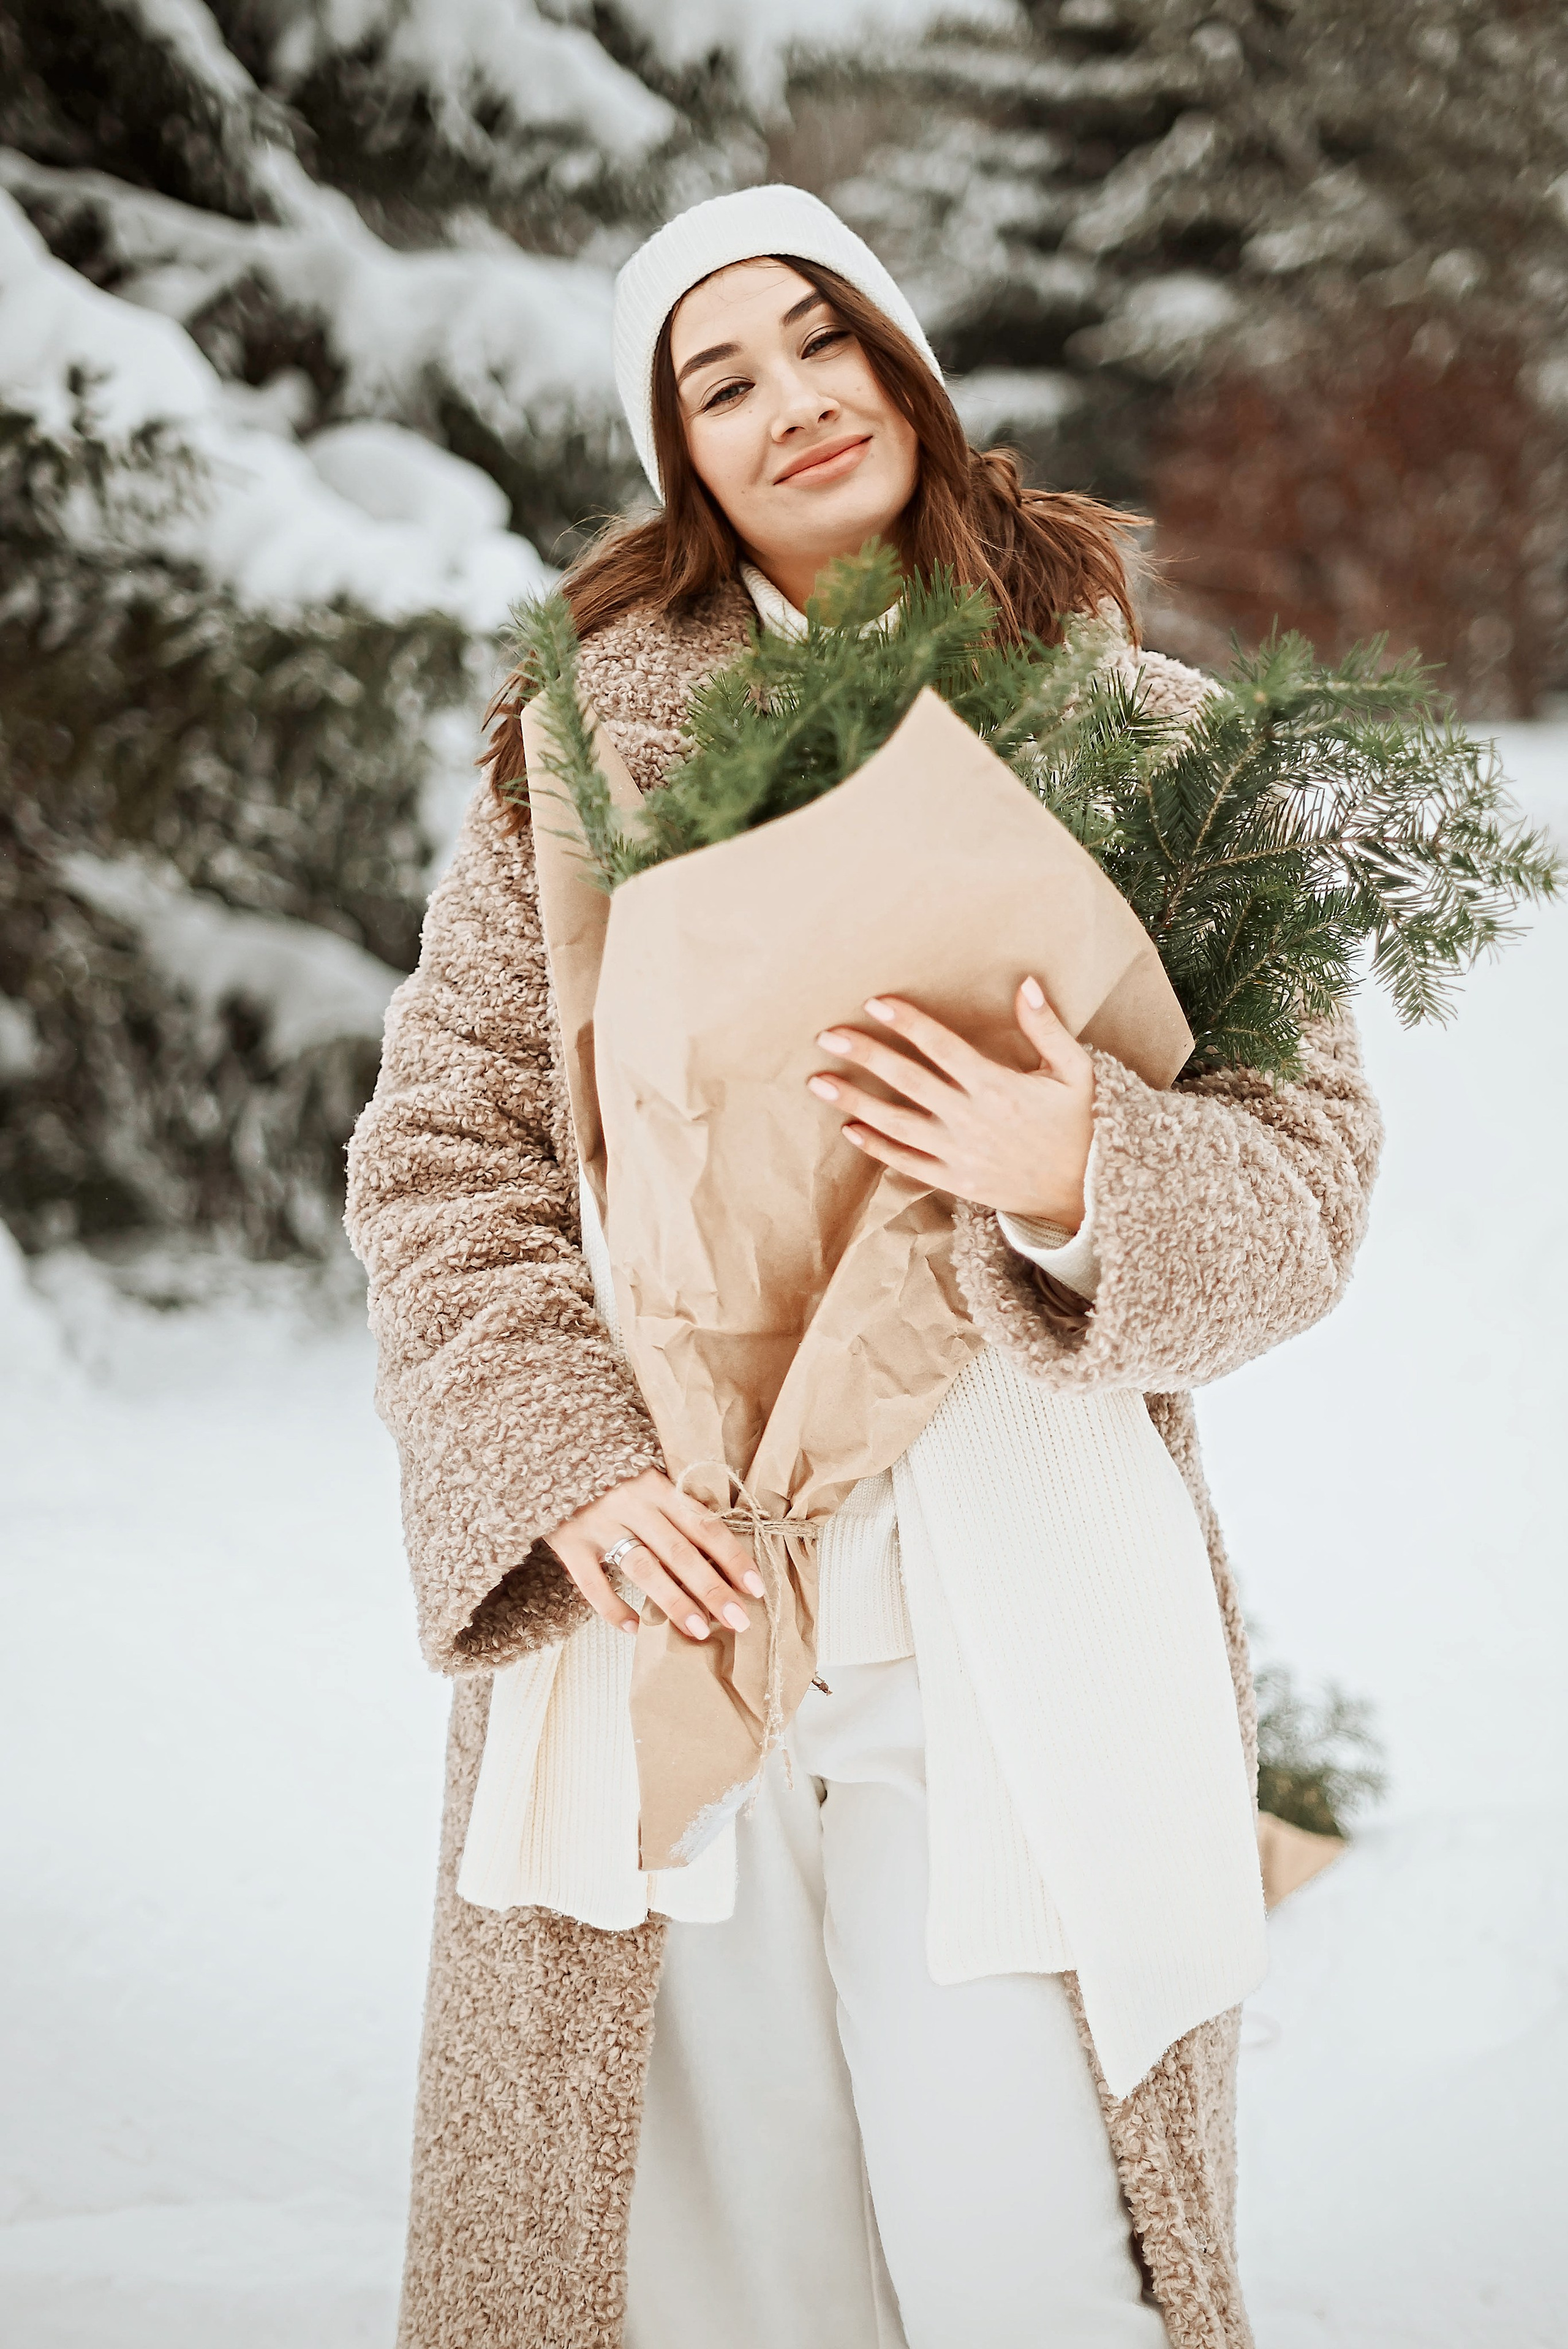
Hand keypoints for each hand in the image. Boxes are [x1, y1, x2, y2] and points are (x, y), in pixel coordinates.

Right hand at [547, 1467, 764, 1640]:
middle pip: (680, 1552)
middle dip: (712, 1589)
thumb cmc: (603, 1467)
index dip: (732, 1557)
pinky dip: (613, 1608)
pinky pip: (592, 1582)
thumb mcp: (641, 1476)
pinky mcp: (568, 1541)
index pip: (704, 1526)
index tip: (755, 1587)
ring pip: (643, 1568)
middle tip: (739, 1620)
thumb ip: (671, 1507)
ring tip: (699, 1631)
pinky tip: (635, 1629)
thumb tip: (713, 1554)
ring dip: (673, 1602)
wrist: (542, 1447)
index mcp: (656, 1485)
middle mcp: (631, 1503)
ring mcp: (598, 1523)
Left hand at [806, 979, 1093, 1227]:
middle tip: (828, 1036)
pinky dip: (878, 1148)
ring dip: (856, 1102)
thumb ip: (1048, 1028)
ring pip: (898, 1125)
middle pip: (909, 1081)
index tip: (875, 1003)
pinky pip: (909, 1164)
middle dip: (867, 1056)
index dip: (908, 1023)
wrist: (1087, 1193)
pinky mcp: (956, 1182)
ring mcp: (961, 1154)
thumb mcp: (1076, 1072)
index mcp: (999, 1087)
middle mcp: (973, 1120)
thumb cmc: (1080, 1124)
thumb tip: (1026, 984)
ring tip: (819, 1082)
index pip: (943, 1048)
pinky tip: (850, 1130)